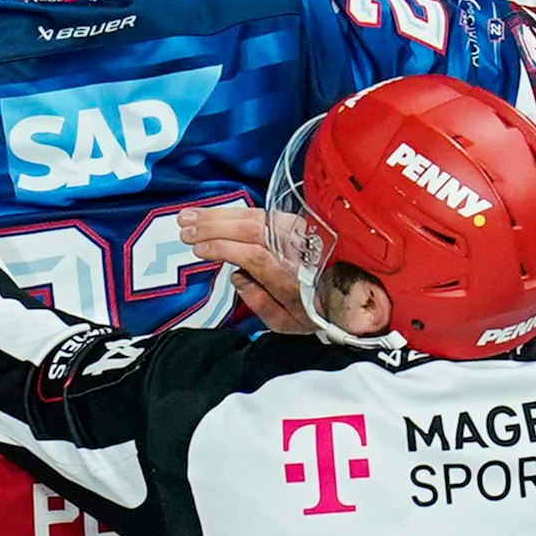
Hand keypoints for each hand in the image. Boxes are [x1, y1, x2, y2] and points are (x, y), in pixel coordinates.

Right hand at [179, 207, 312, 333]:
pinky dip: (232, 211)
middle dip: (214, 227)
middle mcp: (296, 250)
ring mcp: (298, 232)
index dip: (224, 248)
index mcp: (293, 279)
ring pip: (255, 216)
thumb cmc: (316, 309)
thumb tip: (238, 278)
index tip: (199, 249)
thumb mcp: (288, 323)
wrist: (350, 290)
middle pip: (253, 230)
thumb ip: (261, 304)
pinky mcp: (295, 222)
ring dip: (217, 215)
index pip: (255, 255)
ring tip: (188, 217)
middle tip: (185, 230)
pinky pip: (259, 212)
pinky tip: (211, 213)